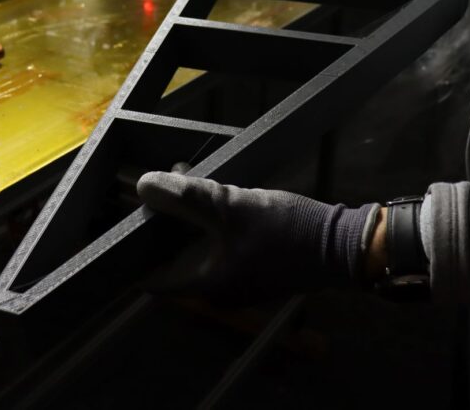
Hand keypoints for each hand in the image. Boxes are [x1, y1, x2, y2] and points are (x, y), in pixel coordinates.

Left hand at [137, 171, 379, 303]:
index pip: (153, 277)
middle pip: (176, 258)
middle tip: (159, 189)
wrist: (343, 244)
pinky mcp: (255, 268)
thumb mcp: (232, 206)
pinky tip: (215, 193)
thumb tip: (144, 185)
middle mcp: (219, 291)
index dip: (134, 252)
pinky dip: (212, 223)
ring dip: (191, 217)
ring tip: (186, 177)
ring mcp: (239, 282)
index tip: (126, 223)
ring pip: (199, 248)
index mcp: (207, 285)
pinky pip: (221, 246)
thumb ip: (187, 196)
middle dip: (166, 222)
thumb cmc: (285, 230)